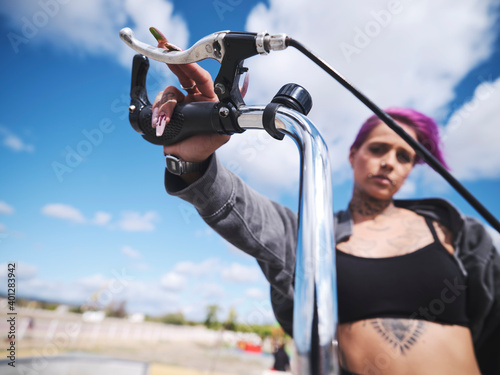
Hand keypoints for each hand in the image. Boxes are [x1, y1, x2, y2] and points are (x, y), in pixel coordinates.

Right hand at [151, 28, 229, 162]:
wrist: (185, 159)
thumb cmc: (203, 146)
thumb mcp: (219, 136)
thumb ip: (226, 123)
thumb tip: (231, 112)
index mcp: (209, 100)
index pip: (202, 79)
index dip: (193, 67)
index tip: (183, 58)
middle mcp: (194, 97)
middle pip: (184, 75)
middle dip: (175, 65)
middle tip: (166, 56)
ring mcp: (180, 103)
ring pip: (169, 91)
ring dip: (165, 104)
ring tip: (165, 119)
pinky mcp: (166, 110)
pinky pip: (159, 103)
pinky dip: (157, 110)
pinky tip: (159, 120)